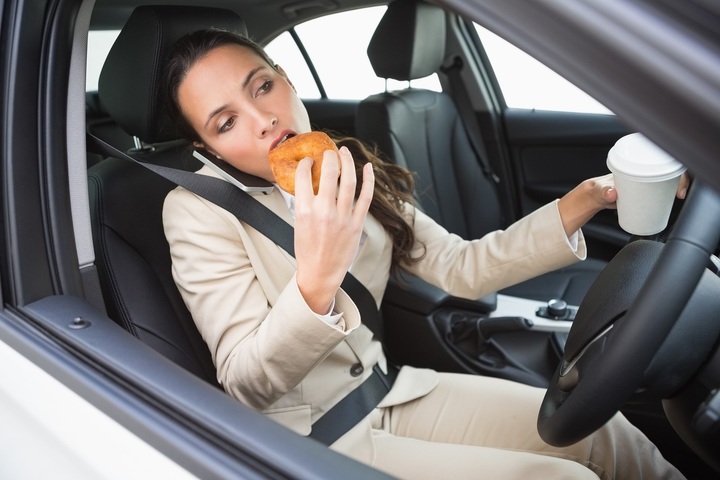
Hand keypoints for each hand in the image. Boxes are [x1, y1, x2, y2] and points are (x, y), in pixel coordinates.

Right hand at [293, 146, 373, 313]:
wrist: (320, 273)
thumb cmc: (307, 250)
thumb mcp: (298, 223)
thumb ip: (304, 202)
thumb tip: (310, 182)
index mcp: (305, 210)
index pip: (305, 176)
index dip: (307, 163)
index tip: (309, 161)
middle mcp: (325, 211)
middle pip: (329, 172)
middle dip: (329, 157)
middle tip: (328, 152)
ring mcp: (343, 217)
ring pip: (349, 180)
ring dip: (347, 162)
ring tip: (344, 153)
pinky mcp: (356, 223)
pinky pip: (365, 197)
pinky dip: (368, 180)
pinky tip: (367, 168)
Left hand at [557, 172, 690, 236]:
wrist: (594, 196)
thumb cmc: (598, 190)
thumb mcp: (600, 191)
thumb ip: (604, 192)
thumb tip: (612, 193)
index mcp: (633, 165)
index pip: (658, 160)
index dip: (670, 167)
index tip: (675, 183)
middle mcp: (641, 168)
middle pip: (666, 168)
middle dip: (679, 178)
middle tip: (679, 194)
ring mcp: (644, 178)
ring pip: (666, 177)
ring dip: (677, 183)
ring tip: (678, 196)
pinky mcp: (644, 187)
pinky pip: (661, 185)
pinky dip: (670, 188)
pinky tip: (677, 195)